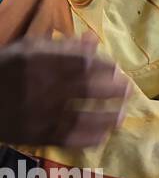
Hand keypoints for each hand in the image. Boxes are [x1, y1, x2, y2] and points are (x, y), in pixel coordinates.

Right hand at [0, 34, 129, 147]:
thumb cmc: (5, 70)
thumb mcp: (28, 50)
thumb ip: (62, 46)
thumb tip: (94, 39)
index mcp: (38, 63)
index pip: (81, 64)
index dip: (104, 67)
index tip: (116, 68)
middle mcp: (40, 89)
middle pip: (85, 89)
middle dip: (112, 89)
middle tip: (128, 88)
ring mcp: (38, 115)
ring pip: (80, 116)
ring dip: (106, 116)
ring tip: (122, 114)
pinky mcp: (36, 135)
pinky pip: (67, 138)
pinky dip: (88, 138)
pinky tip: (104, 134)